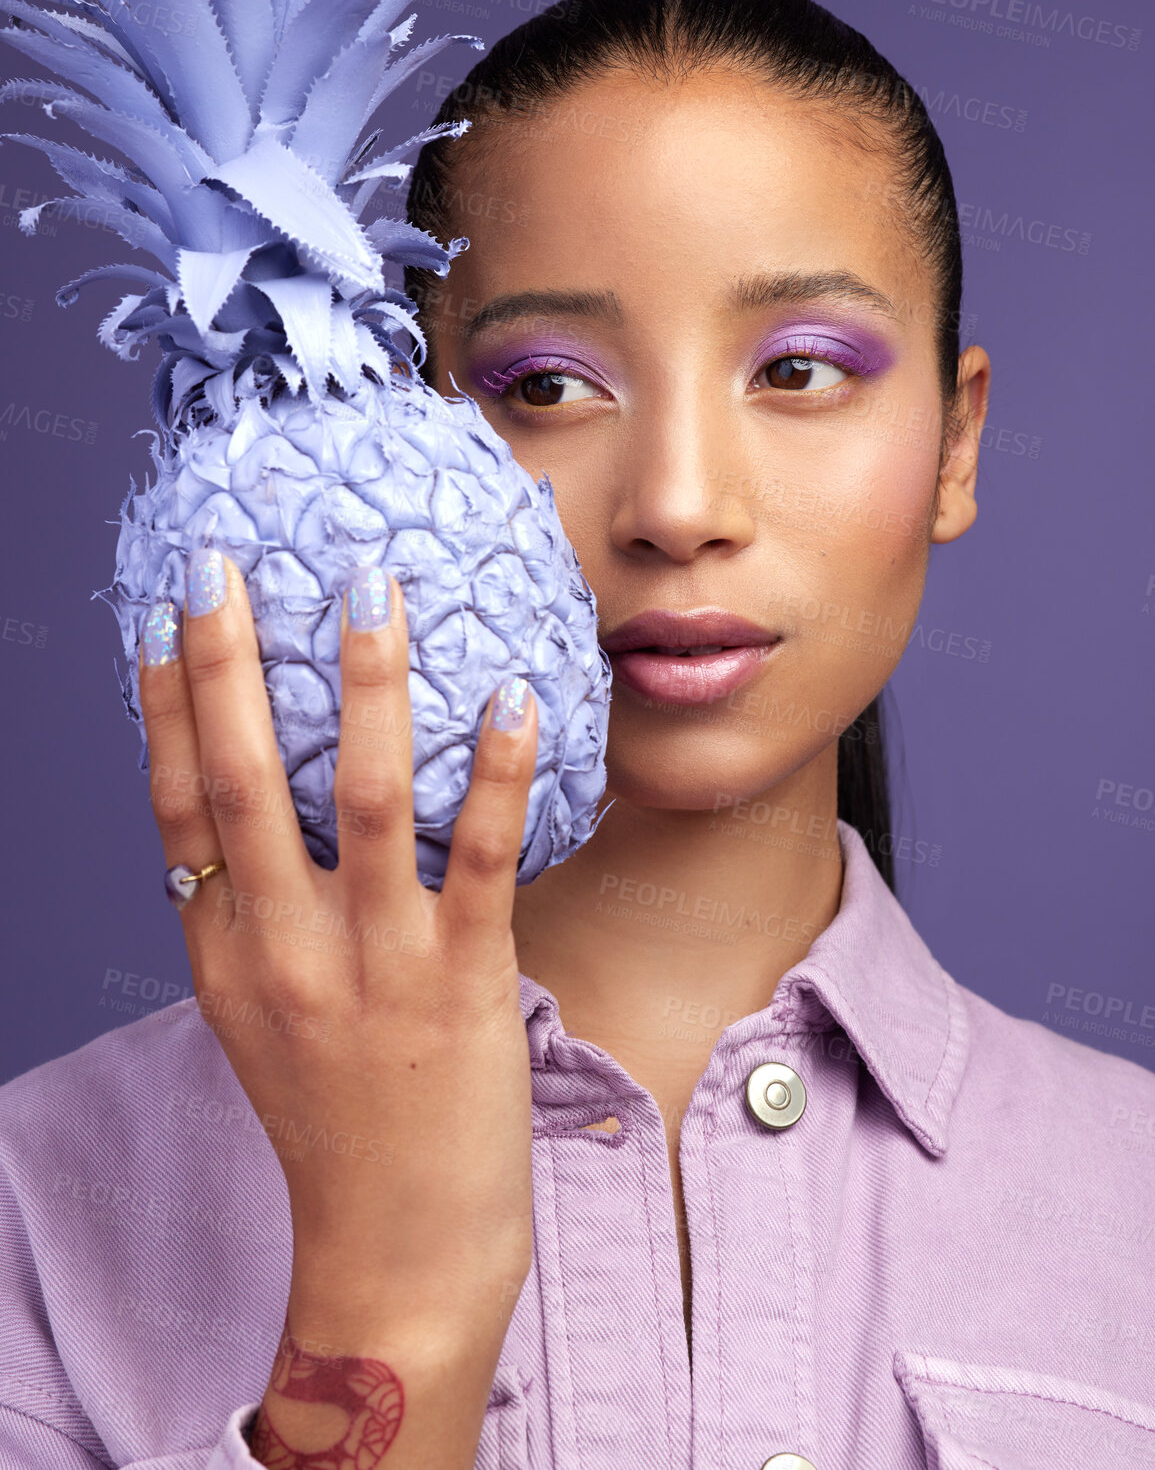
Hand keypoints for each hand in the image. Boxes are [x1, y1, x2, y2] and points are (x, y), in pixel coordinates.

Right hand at [139, 553, 537, 1463]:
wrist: (397, 1247)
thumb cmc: (335, 1118)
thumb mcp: (262, 1014)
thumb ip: (251, 914)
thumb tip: (260, 803)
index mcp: (226, 952)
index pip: (177, 808)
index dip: (165, 705)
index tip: (161, 615)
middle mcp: (285, 950)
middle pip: (243, 783)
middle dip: (230, 665)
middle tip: (226, 564)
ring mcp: (375, 965)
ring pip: (365, 799)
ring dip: (369, 688)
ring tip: (371, 590)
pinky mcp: (465, 983)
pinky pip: (483, 858)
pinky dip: (497, 773)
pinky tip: (513, 696)